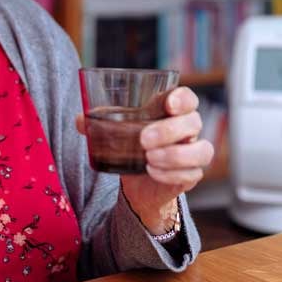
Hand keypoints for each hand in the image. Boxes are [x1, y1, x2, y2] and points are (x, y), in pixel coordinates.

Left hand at [77, 87, 213, 233]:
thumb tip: (80, 120)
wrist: (139, 182)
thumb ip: (99, 123)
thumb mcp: (116, 131)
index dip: (183, 99)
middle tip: (143, 140)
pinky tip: (153, 172)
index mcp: (173, 112)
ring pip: (202, 150)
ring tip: (148, 159)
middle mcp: (189, 130)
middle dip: (169, 130)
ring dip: (175, 155)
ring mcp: (193, 153)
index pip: (188, 98)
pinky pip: (192, 174)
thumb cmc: (132, 146)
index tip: (169, 105)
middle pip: (193, 122)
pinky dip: (172, 174)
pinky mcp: (191, 175)